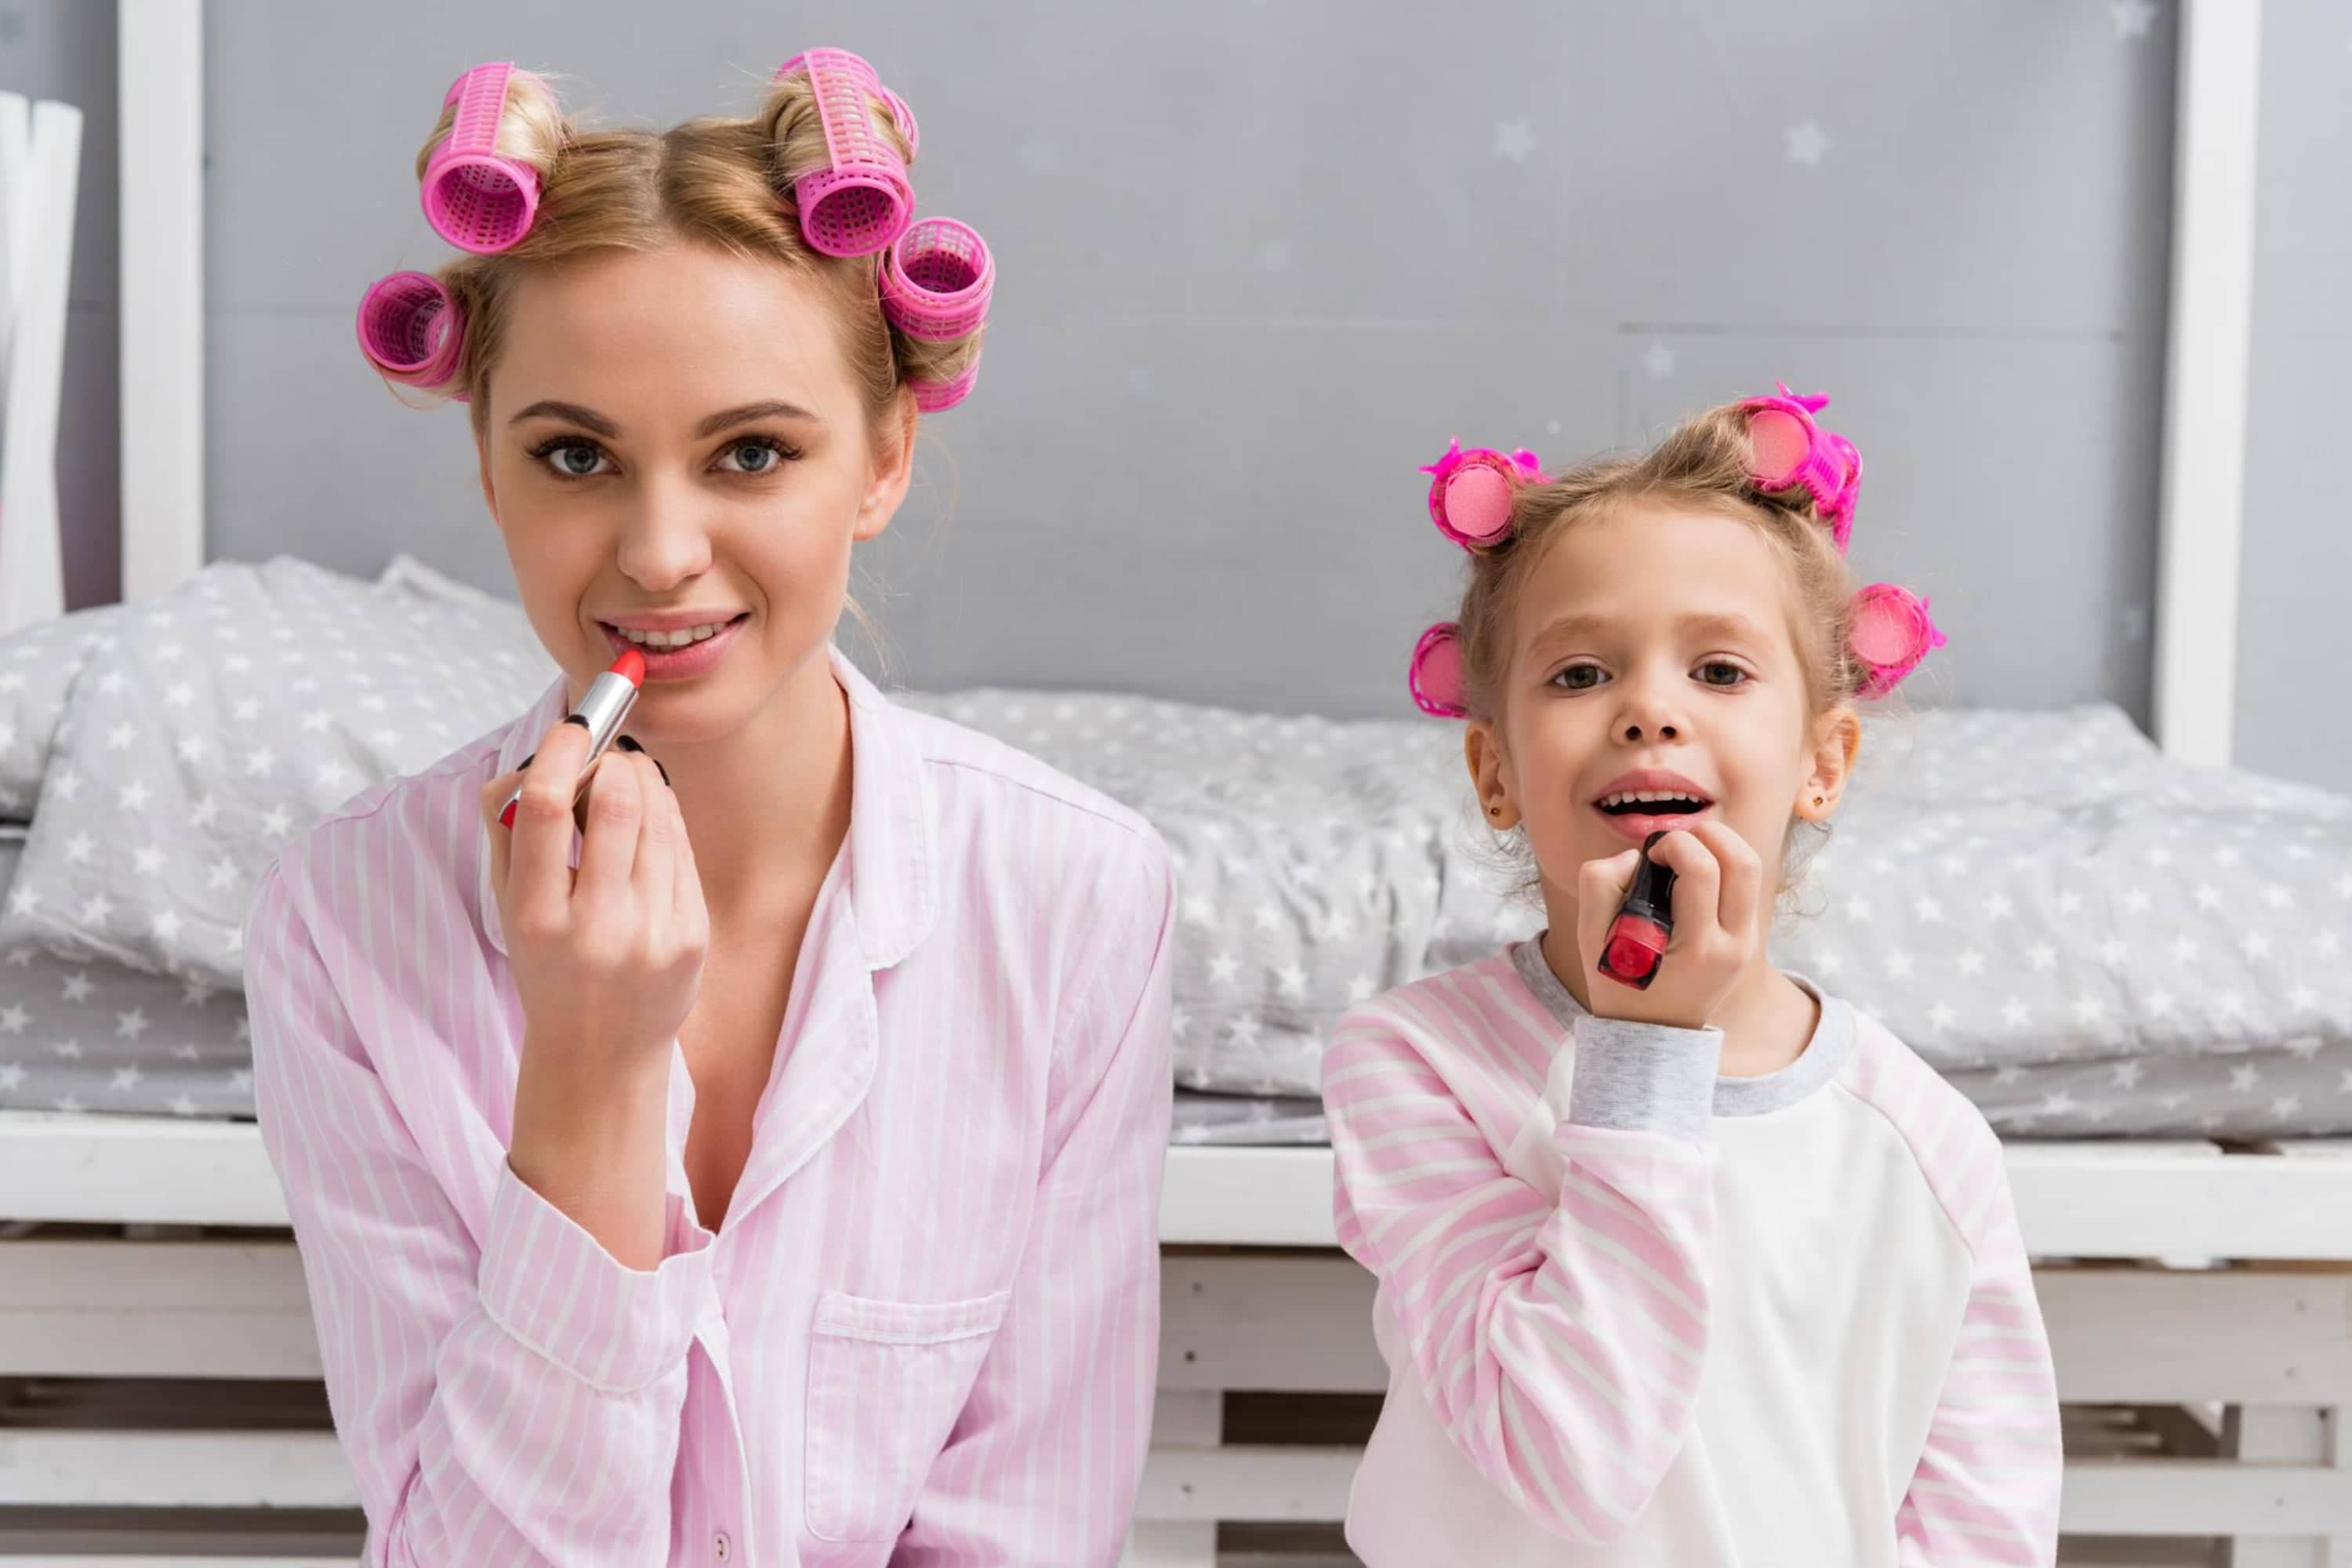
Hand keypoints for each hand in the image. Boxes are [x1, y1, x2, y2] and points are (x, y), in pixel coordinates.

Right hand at [479, 718, 707, 1084]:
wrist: (599, 1052)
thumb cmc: (547, 964)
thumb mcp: (508, 905)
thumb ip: (508, 828)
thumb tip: (539, 754)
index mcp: (535, 917)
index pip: (547, 808)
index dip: (562, 750)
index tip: (572, 726)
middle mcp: (596, 928)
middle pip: (617, 802)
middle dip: (613, 763)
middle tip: (605, 757)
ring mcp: (652, 934)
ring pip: (659, 817)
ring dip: (643, 781)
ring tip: (625, 783)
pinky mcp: (692, 937)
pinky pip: (683, 849)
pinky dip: (665, 817)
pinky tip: (649, 820)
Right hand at [1574, 820, 1761, 1030]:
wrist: (1651, 1035)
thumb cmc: (1618, 986)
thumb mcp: (1590, 939)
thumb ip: (1600, 883)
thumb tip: (1637, 855)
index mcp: (1696, 947)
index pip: (1703, 869)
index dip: (1674, 844)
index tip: (1651, 855)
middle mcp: (1732, 945)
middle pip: (1743, 861)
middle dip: (1707, 833)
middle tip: (1675, 843)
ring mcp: (1746, 943)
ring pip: (1751, 868)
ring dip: (1720, 845)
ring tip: (1686, 851)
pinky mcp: (1748, 940)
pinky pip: (1745, 886)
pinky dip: (1722, 866)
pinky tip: (1693, 877)